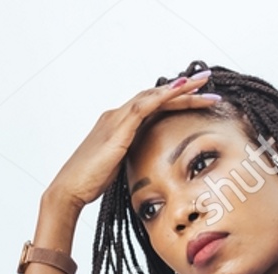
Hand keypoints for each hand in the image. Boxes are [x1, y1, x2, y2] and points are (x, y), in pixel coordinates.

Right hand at [46, 70, 218, 211]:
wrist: (69, 189)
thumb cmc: (90, 183)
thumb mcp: (119, 166)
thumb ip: (134, 157)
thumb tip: (151, 163)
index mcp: (118, 125)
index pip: (151, 105)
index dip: (175, 100)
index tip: (197, 97)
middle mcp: (116, 115)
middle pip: (155, 96)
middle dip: (183, 88)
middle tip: (207, 80)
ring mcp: (116, 119)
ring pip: (153, 96)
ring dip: (181, 88)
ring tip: (203, 82)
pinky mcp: (117, 128)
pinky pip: (144, 106)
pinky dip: (163, 96)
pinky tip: (181, 90)